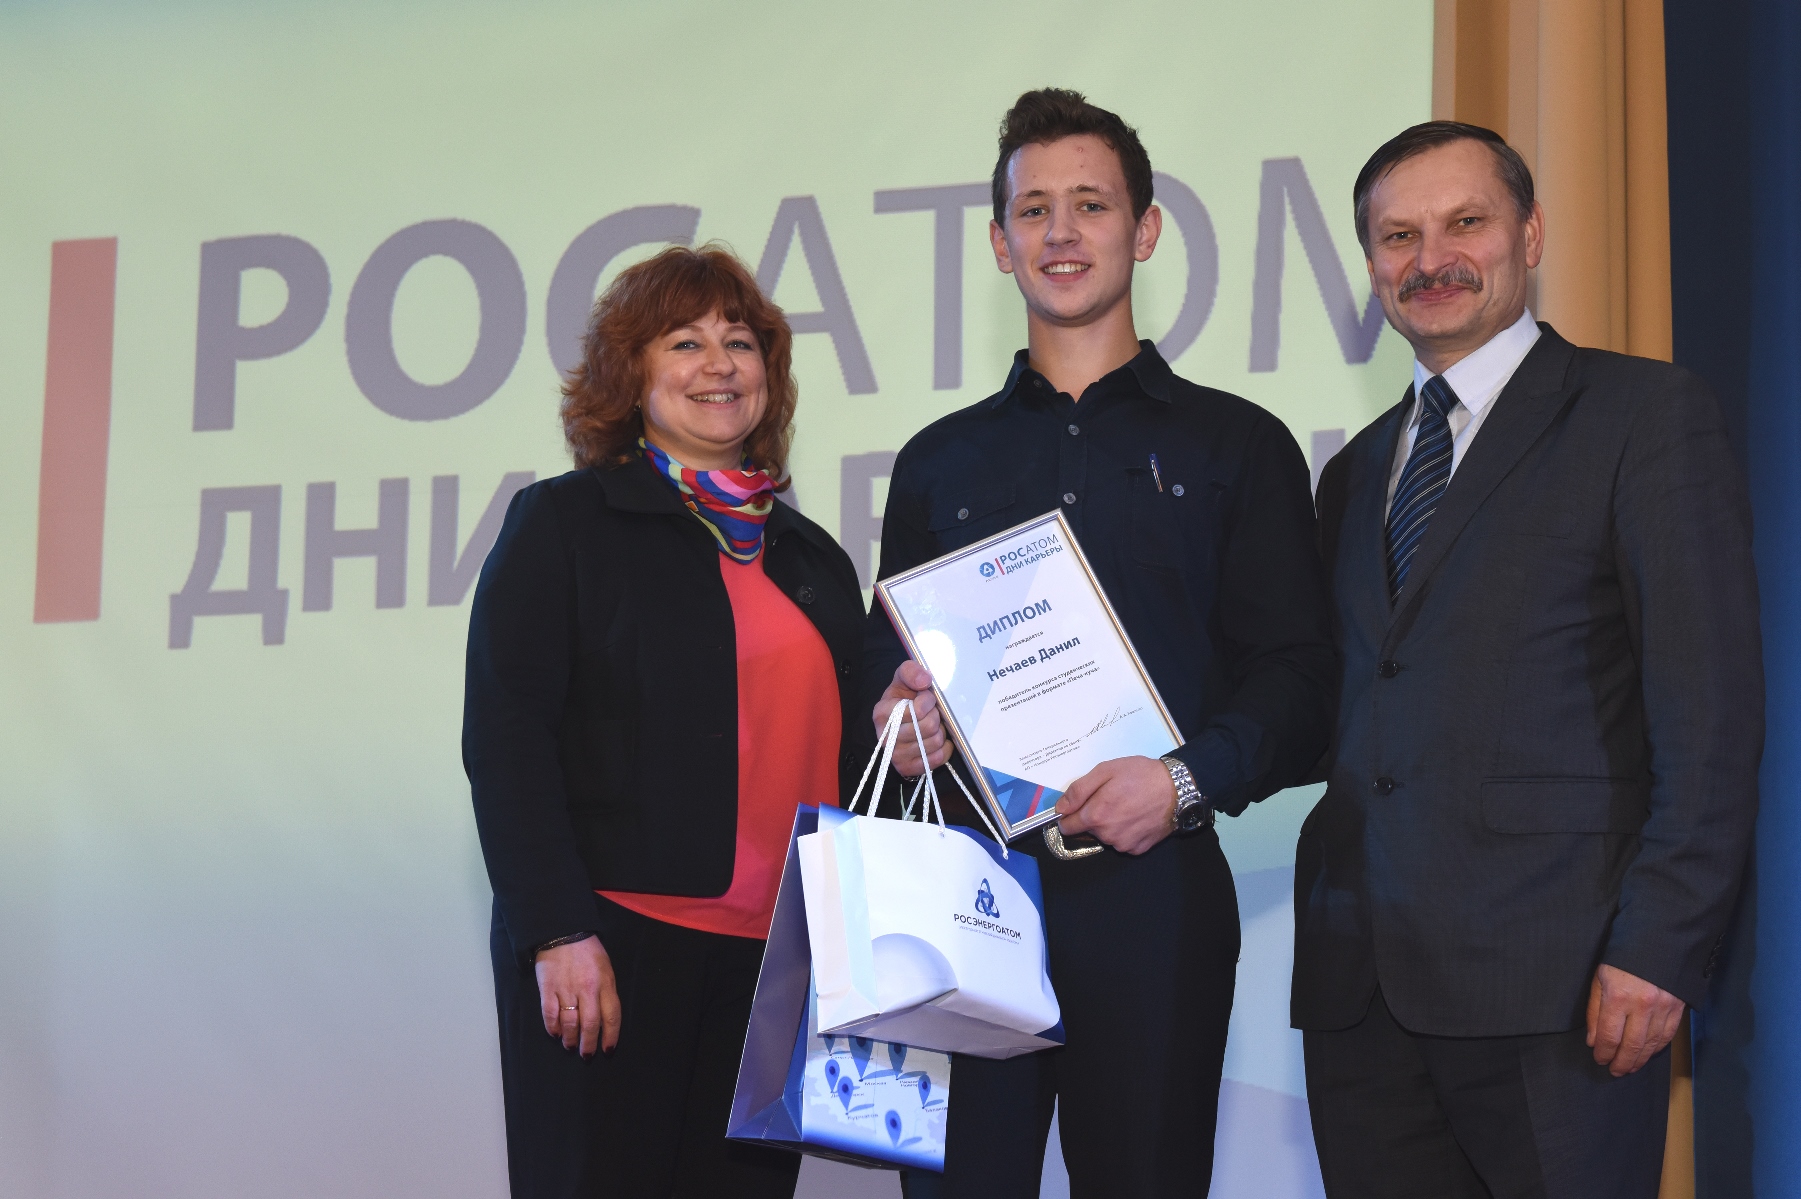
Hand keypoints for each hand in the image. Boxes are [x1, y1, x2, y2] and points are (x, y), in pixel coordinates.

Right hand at [535, 935, 620, 1057]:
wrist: (563, 931)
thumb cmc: (588, 951)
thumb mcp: (606, 969)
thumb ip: (606, 992)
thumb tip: (603, 1018)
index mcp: (605, 983)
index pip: (611, 1017)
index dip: (610, 1037)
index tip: (607, 1050)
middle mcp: (587, 989)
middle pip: (590, 1025)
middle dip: (589, 1045)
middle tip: (587, 1055)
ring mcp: (566, 990)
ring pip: (570, 1023)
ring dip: (570, 1039)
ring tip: (571, 1046)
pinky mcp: (548, 989)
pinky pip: (550, 1014)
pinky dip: (553, 1028)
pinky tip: (555, 1034)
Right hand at [873, 661, 948, 776]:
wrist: (900, 718)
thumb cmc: (903, 697)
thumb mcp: (904, 677)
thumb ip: (912, 671)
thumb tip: (925, 681)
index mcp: (882, 713)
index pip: (917, 710)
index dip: (927, 702)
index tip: (925, 697)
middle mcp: (885, 737)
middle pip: (929, 727)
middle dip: (935, 716)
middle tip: (930, 713)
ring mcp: (895, 756)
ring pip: (935, 742)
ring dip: (939, 732)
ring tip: (931, 726)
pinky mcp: (907, 768)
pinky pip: (937, 758)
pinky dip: (943, 748)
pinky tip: (934, 739)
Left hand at [1054, 756, 1176, 855]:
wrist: (1178, 788)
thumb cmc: (1141, 775)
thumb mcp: (1105, 771)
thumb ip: (1078, 790)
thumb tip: (1060, 808)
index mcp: (1095, 816)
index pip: (1066, 827)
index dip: (1068, 815)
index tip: (1078, 805)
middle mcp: (1107, 836)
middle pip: (1087, 831)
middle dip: (1092, 816)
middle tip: (1110, 797)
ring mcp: (1124, 845)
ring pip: (1105, 837)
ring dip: (1110, 824)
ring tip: (1126, 805)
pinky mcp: (1138, 849)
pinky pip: (1123, 842)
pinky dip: (1125, 831)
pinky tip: (1136, 816)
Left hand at [1586, 963, 1683, 1076]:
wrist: (1658, 941)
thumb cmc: (1622, 958)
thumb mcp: (1600, 978)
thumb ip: (1594, 1010)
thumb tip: (1593, 1041)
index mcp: (1619, 996)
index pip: (1609, 1036)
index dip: (1604, 1052)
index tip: (1599, 1059)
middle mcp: (1642, 1005)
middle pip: (1631, 1045)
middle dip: (1621, 1062)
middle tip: (1614, 1071)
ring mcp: (1663, 1008)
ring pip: (1651, 1044)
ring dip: (1639, 1059)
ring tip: (1629, 1067)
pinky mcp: (1677, 1008)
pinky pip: (1667, 1036)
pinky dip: (1656, 1049)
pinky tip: (1647, 1054)